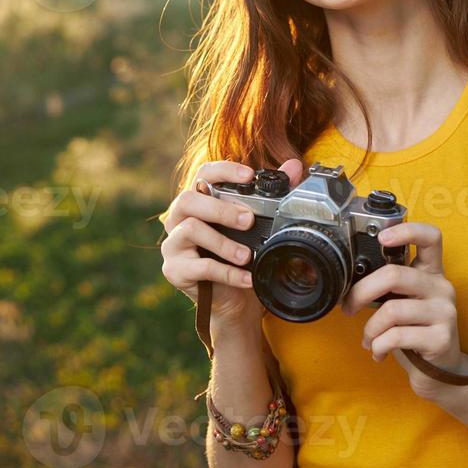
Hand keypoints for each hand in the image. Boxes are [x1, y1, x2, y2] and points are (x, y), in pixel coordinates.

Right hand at [159, 158, 304, 329]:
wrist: (236, 300)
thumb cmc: (242, 256)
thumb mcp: (259, 226)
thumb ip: (274, 194)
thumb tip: (294, 166)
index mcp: (199, 200)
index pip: (204, 174)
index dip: (224, 171)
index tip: (249, 176)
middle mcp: (179, 218)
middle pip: (189, 199)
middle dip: (221, 209)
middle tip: (249, 220)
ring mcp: (173, 244)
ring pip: (191, 230)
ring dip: (223, 243)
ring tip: (247, 255)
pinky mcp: (174, 270)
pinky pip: (199, 266)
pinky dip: (226, 272)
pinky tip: (245, 277)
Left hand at [340, 222, 467, 401]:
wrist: (440, 374)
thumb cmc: (415, 334)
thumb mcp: (405, 304)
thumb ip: (389, 288)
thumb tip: (350, 281)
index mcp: (432, 273)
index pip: (431, 237)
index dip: (406, 230)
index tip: (381, 238)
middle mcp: (442, 287)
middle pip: (394, 274)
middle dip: (361, 292)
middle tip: (349, 308)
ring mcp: (445, 312)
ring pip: (391, 310)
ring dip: (370, 329)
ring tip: (369, 340)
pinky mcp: (441, 338)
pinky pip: (396, 336)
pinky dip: (378, 346)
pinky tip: (379, 352)